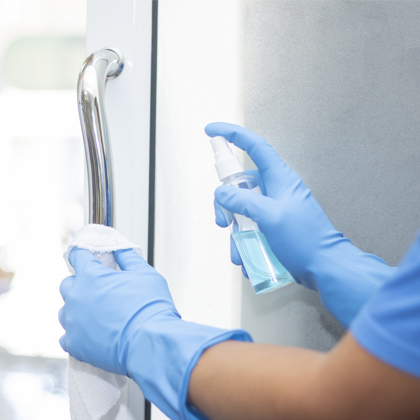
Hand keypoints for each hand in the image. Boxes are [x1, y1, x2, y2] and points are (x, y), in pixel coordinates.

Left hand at [59, 247, 250, 418]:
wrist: (155, 345)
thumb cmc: (155, 310)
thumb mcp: (146, 275)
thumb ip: (131, 258)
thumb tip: (125, 247)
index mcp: (95, 277)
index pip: (78, 255)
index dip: (85, 252)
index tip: (88, 252)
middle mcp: (81, 297)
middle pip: (71, 280)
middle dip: (86, 279)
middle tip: (104, 284)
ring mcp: (77, 321)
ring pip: (70, 306)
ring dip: (83, 304)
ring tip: (106, 309)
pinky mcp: (79, 342)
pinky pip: (72, 332)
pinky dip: (83, 328)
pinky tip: (101, 327)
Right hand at [206, 122, 395, 327]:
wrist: (325, 266)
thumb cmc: (304, 239)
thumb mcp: (270, 217)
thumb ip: (243, 202)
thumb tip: (222, 193)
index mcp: (278, 177)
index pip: (253, 146)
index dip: (232, 134)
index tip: (211, 131)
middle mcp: (275, 189)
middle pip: (240, 185)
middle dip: (226, 205)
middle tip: (222, 222)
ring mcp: (274, 208)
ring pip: (243, 210)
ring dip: (236, 231)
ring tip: (238, 253)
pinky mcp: (274, 225)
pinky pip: (251, 226)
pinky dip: (244, 241)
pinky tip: (246, 258)